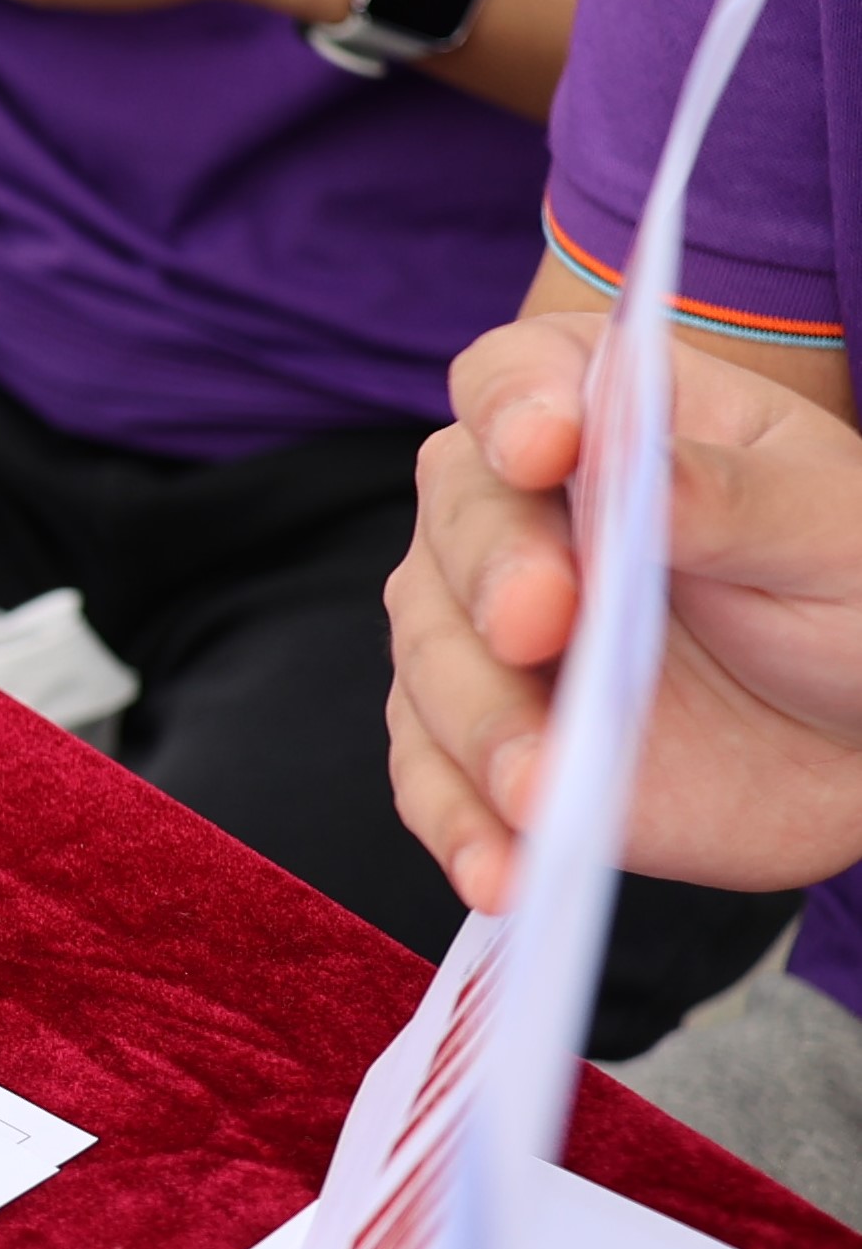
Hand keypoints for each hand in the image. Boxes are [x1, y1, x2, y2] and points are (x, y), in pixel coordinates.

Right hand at [387, 314, 861, 908]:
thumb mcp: (841, 541)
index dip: (512, 406)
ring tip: (543, 788)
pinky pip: (433, 775)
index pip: (514, 379)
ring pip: (429, 653)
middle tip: (542, 629)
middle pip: (453, 516)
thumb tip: (625, 466)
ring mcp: (489, 632)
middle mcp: (521, 514)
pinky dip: (455, 822)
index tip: (545, 451)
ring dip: (476, 720)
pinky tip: (501, 869)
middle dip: (489, 574)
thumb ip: (734, 501)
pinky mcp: (488, 741)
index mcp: (607, 420)